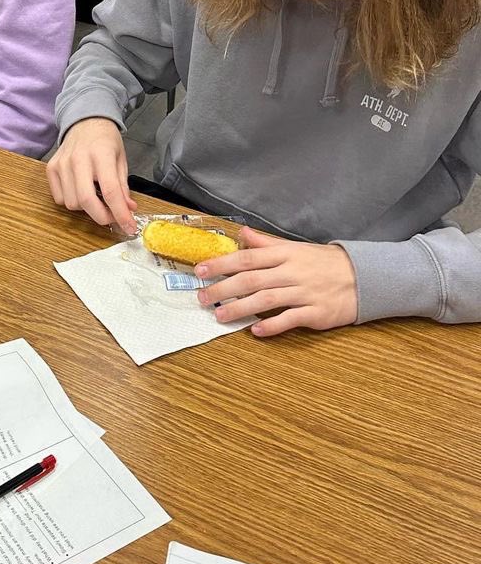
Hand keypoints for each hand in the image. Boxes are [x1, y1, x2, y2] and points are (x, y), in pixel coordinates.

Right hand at [46, 117, 138, 232]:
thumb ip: (123, 186)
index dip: (120, 213)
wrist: (84, 122)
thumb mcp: (121, 160)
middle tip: (113, 217)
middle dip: (102, 216)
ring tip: (96, 197)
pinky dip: (72, 202)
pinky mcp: (51, 168)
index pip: (110, 190)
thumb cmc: (105, 141)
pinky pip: (59, 198)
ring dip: (87, 208)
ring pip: (72, 203)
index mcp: (101, 154)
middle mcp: (78, 158)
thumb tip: (128, 210)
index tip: (129, 227)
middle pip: (86, 200)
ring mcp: (62, 163)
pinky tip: (81, 190)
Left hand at [195, 227, 358, 337]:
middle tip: (203, 298)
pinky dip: (272, 326)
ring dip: (240, 309)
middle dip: (224, 289)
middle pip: (252, 280)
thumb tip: (241, 232)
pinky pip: (290, 320)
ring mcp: (304, 293)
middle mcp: (292, 273)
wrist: (364, 277)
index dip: (222, 264)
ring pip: (266, 300)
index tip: (200, 270)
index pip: (247, 258)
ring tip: (221, 316)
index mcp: (285, 255)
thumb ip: (266, 244)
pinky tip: (255, 331)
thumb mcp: (295, 248)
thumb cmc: (324, 262)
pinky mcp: (316, 313)